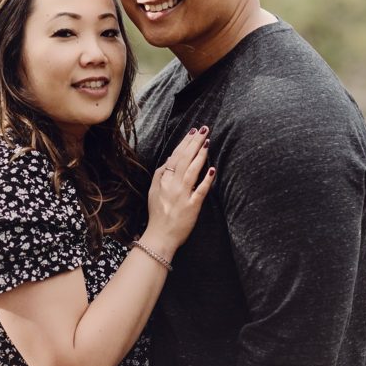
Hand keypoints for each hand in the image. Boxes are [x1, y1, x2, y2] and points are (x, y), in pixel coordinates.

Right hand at [146, 128, 214, 250]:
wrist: (160, 236)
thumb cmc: (158, 214)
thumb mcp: (154, 191)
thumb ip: (161, 173)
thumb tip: (171, 157)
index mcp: (163, 180)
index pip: (175, 157)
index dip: (185, 143)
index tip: (193, 131)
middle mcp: (172, 185)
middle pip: (184, 160)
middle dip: (194, 143)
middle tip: (204, 129)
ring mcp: (182, 196)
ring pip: (192, 171)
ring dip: (200, 156)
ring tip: (207, 142)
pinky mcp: (192, 207)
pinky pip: (200, 191)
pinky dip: (206, 180)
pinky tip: (212, 169)